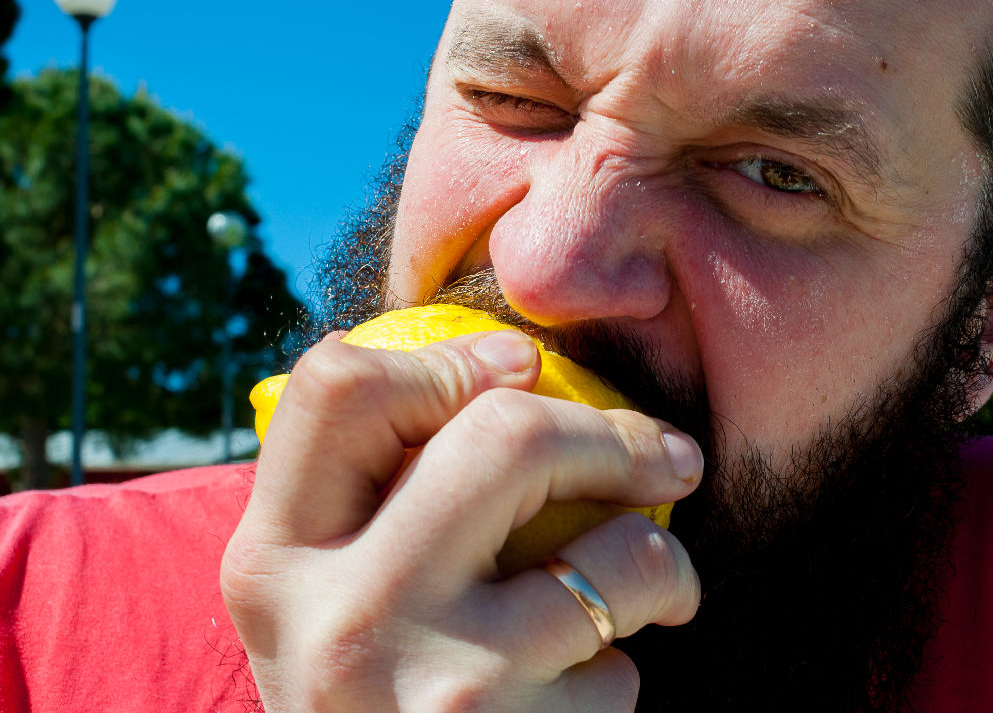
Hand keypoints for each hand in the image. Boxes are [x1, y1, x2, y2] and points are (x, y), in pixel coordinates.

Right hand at [221, 329, 702, 711]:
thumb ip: (372, 496)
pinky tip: (581, 698)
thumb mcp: (326, 599)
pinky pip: (619, 673)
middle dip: (616, 435)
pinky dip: (621, 676)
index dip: (451, 361)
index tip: (523, 370)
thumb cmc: (366, 697)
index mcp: (274, 558)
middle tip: (670, 458)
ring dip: (661, 565)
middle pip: (506, 437)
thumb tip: (507, 366)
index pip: (339, 386)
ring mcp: (433, 687)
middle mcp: (340, 616)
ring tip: (658, 588)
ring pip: (612, 555)